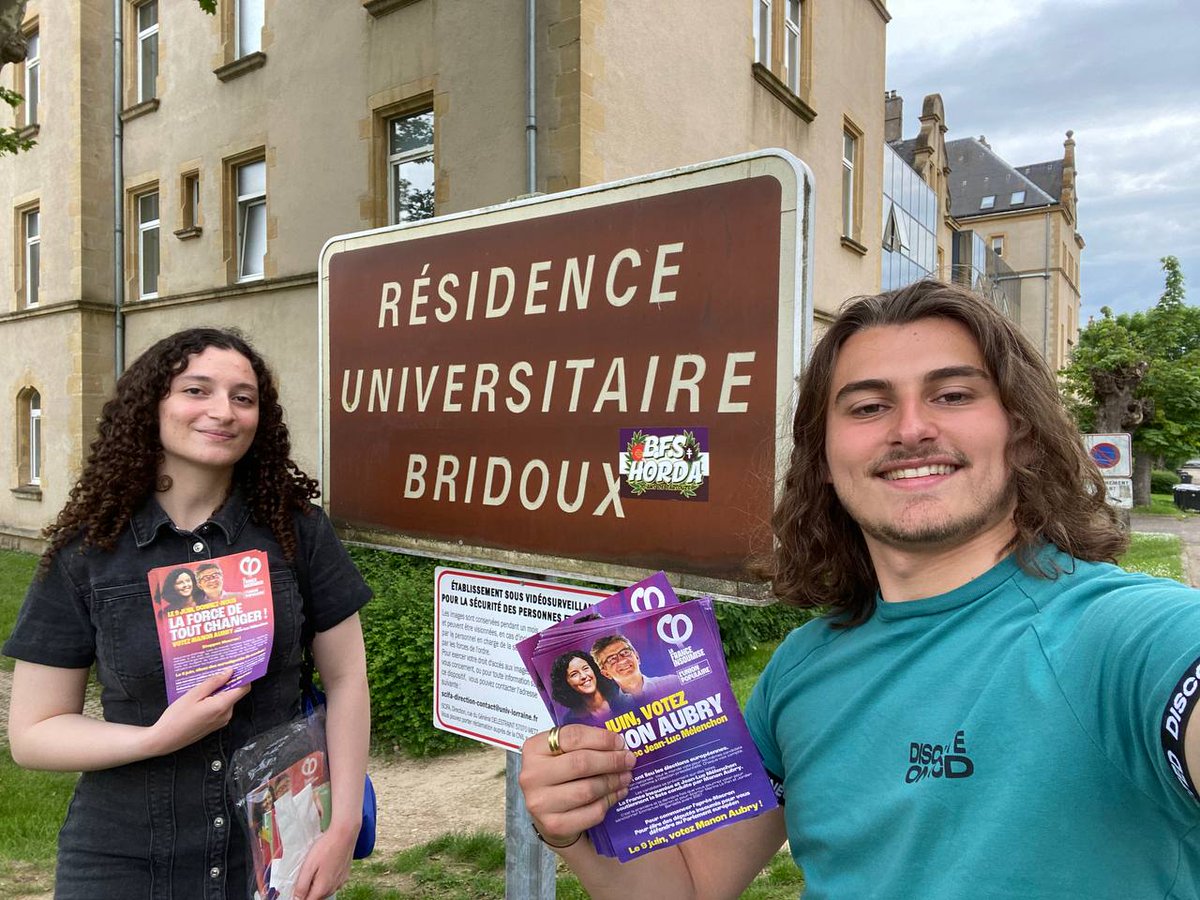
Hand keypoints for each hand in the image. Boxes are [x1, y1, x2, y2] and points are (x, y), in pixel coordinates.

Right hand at [147, 669, 249, 755]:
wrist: (165, 739)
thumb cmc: (177, 716)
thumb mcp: (193, 694)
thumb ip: (213, 682)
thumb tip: (229, 672)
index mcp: (222, 706)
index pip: (244, 688)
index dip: (243, 676)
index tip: (237, 666)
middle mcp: (226, 715)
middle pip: (235, 693)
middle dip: (228, 682)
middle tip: (216, 671)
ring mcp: (221, 721)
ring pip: (227, 700)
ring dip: (219, 691)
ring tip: (204, 683)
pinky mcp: (215, 725)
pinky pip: (220, 708)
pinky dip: (215, 700)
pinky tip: (201, 696)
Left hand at [292, 826, 354, 899]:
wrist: (345, 834)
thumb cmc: (326, 847)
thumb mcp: (308, 866)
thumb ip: (302, 885)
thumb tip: (297, 899)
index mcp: (323, 888)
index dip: (300, 897)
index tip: (297, 887)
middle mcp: (333, 888)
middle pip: (317, 897)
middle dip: (308, 891)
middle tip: (303, 876)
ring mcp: (341, 881)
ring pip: (325, 890)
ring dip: (317, 886)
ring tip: (313, 870)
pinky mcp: (345, 874)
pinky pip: (333, 883)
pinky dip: (326, 880)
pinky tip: (324, 868)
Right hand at [519, 724, 635, 847]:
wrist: (547, 814)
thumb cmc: (559, 775)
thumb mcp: (562, 752)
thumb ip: (583, 741)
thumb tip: (618, 741)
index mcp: (534, 748)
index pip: (572, 736)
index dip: (601, 738)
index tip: (620, 742)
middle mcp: (532, 775)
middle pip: (581, 763)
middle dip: (611, 761)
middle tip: (629, 760)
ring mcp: (540, 802)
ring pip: (588, 789)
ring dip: (612, 782)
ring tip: (626, 777)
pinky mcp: (554, 825)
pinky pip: (591, 812)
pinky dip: (608, 802)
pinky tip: (616, 794)